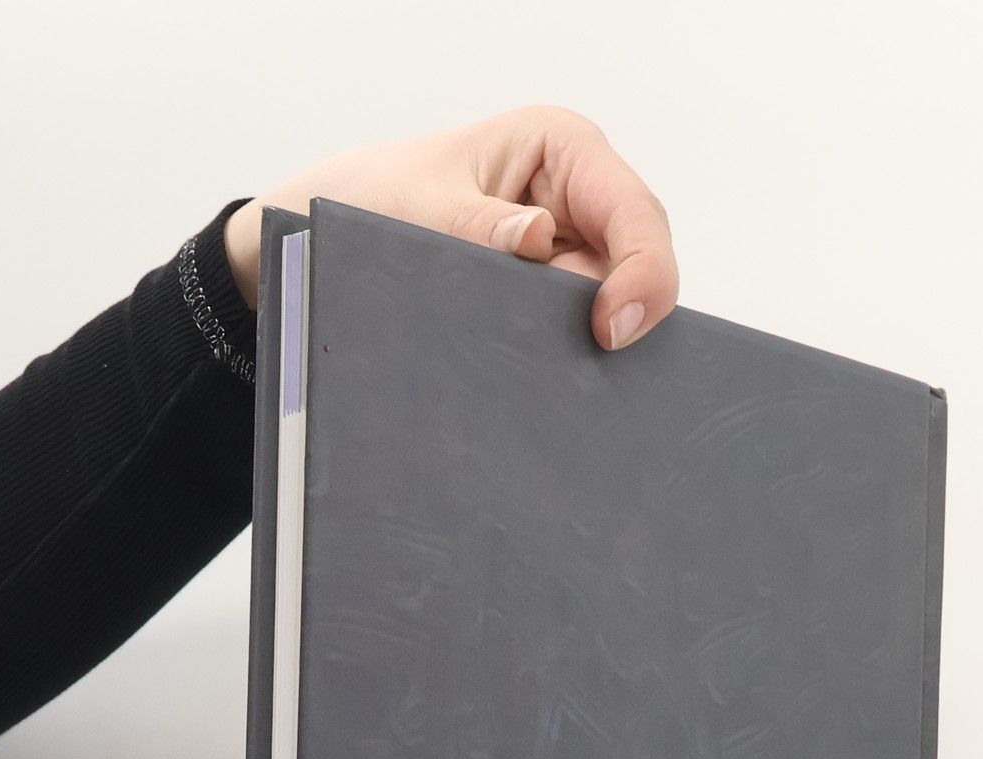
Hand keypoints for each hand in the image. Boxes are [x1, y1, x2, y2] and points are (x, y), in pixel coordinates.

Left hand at [223, 106, 677, 350]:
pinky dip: (569, 362)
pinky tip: (550, 385)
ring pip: (613, 310)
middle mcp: (581, 199)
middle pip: (638, 269)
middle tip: (588, 365)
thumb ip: (474, 226)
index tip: (610, 330)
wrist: (339, 239)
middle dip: (621, 318)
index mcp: (562, 149)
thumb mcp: (416, 209)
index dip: (643, 273)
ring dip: (589, 347)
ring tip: (556, 379)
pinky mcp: (554, 299)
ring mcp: (572, 253)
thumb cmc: (376, 200)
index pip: (634, 213)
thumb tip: (536, 239)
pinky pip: (579, 337)